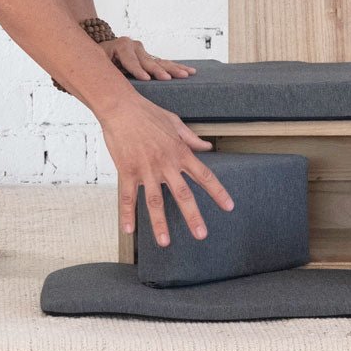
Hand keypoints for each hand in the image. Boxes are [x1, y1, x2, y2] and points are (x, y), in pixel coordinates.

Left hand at [98, 36, 196, 81]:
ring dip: (174, 69)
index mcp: (121, 46)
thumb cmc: (99, 59)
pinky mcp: (151, 58)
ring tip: (185, 74)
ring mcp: (144, 52)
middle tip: (167, 78)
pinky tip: (190, 71)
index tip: (146, 78)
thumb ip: (105, 72)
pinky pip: (165, 63)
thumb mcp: (97, 62)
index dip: (137, 70)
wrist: (102, 48)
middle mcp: (135, 47)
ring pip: (160, 61)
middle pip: (148, 61)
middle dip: (158, 70)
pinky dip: (177, 67)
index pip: (129, 60)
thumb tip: (108, 89)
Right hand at [98, 92, 234, 244]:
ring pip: (155, 201)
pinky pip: (127, 196)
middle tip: (201, 235)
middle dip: (193, 215)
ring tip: (165, 242)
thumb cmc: (149, 113)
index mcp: (180, 152)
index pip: (204, 175)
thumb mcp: (175, 122)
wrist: (121, 107)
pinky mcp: (127, 171)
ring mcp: (146, 169)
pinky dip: (127, 214)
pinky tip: (129, 229)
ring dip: (160, 223)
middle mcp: (166, 163)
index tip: (228, 206)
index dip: (218, 191)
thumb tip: (207, 147)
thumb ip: (191, 138)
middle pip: (183, 194)